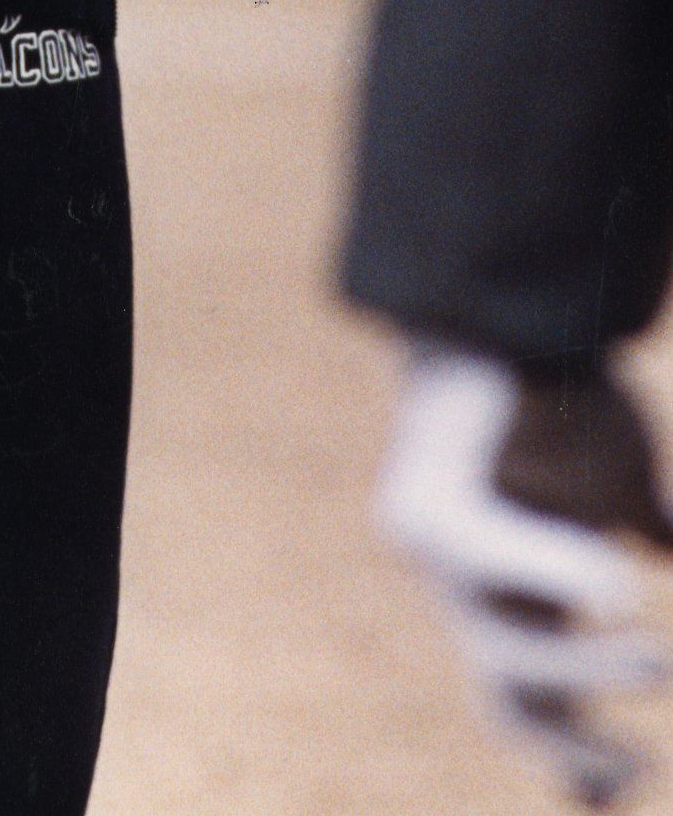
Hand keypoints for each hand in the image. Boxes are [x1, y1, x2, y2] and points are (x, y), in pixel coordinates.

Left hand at [379, 344, 672, 805]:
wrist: (511, 308)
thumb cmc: (559, 394)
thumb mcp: (621, 480)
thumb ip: (639, 526)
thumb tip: (664, 544)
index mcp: (516, 592)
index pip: (537, 700)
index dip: (575, 758)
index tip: (612, 802)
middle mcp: (468, 583)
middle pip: (511, 700)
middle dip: (574, 743)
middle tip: (643, 765)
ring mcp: (438, 553)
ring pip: (507, 647)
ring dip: (586, 664)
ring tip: (658, 655)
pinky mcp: (427, 504)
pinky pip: (488, 553)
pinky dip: (553, 569)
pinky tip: (613, 584)